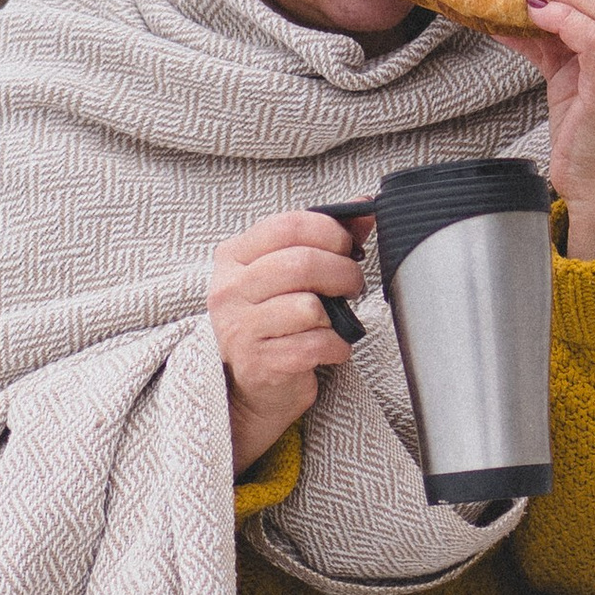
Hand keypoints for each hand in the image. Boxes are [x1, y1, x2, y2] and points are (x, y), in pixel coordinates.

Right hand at [208, 209, 367, 472]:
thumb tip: (365, 207)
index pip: (287, 225)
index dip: (329, 231)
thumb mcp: (286, 274)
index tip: (346, 246)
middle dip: (342, 272)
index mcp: (233, 257)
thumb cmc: (274, 321)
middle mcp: (229, 291)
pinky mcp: (260, 364)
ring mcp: (240, 329)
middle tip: (351, 284)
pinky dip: (336, 346)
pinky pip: (316, 344)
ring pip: (310, 307)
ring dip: (339, 314)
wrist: (249, 387)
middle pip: (302, 263)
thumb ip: (323, 238)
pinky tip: (330, 347)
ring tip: (336, 319)